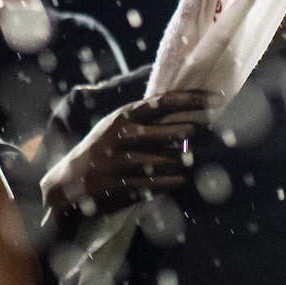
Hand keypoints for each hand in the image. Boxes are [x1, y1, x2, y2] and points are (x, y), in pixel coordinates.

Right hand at [41, 89, 215, 216]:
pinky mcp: (125, 185)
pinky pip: (162, 182)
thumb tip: (183, 111)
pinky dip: (175, 181)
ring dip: (185, 161)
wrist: (68, 184)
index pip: (165, 102)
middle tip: (211, 135)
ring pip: (172, 160)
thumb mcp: (116, 127)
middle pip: (174, 132)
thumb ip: (144, 118)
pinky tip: (180, 179)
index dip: (193, 99)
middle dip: (198, 133)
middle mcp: (125, 136)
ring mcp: (125, 162)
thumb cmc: (100, 150)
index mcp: (124, 117)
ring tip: (188, 160)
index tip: (217, 99)